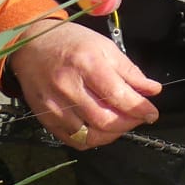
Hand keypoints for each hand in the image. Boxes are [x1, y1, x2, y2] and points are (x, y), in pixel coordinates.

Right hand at [6, 18, 161, 149]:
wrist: (31, 45)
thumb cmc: (71, 43)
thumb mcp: (104, 47)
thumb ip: (129, 71)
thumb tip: (152, 90)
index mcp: (87, 64)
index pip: (118, 95)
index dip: (140, 108)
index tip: (151, 113)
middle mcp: (69, 86)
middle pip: (105, 120)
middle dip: (128, 123)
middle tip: (138, 118)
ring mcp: (55, 105)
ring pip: (90, 135)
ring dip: (112, 133)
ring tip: (120, 122)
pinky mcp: (46, 118)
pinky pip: (74, 140)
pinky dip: (93, 139)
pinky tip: (101, 128)